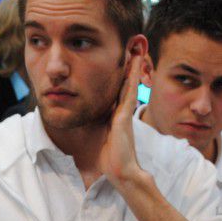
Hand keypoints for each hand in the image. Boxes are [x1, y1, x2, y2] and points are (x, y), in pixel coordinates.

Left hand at [98, 52, 149, 189]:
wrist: (120, 171)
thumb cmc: (110, 158)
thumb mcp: (100, 136)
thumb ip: (97, 125)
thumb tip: (86, 117)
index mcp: (116, 116)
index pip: (118, 91)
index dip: (120, 76)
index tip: (121, 61)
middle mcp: (122, 112)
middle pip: (125, 84)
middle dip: (129, 67)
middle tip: (133, 48)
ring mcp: (124, 113)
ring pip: (129, 85)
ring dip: (132, 68)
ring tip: (136, 50)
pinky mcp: (124, 117)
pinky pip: (129, 93)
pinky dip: (131, 79)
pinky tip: (133, 66)